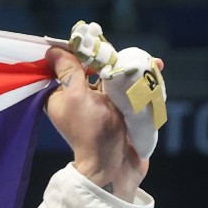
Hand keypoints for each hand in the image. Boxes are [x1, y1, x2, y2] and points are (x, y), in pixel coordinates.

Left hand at [44, 47, 154, 199]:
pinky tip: (155, 70)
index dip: (84, 52)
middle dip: (112, 59)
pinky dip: (140, 81)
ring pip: (114, 77)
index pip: (70, 64)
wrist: (114, 164)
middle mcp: (80, 98)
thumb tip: (52, 50)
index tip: (99, 43)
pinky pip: (128, 89)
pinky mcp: (120, 111)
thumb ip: (68, 72)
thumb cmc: (91, 131)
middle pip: (95, 68)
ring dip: (131, 68)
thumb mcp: (76, 97)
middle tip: (129, 55)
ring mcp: (102, 104)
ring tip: (150, 62)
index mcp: (62, 95)